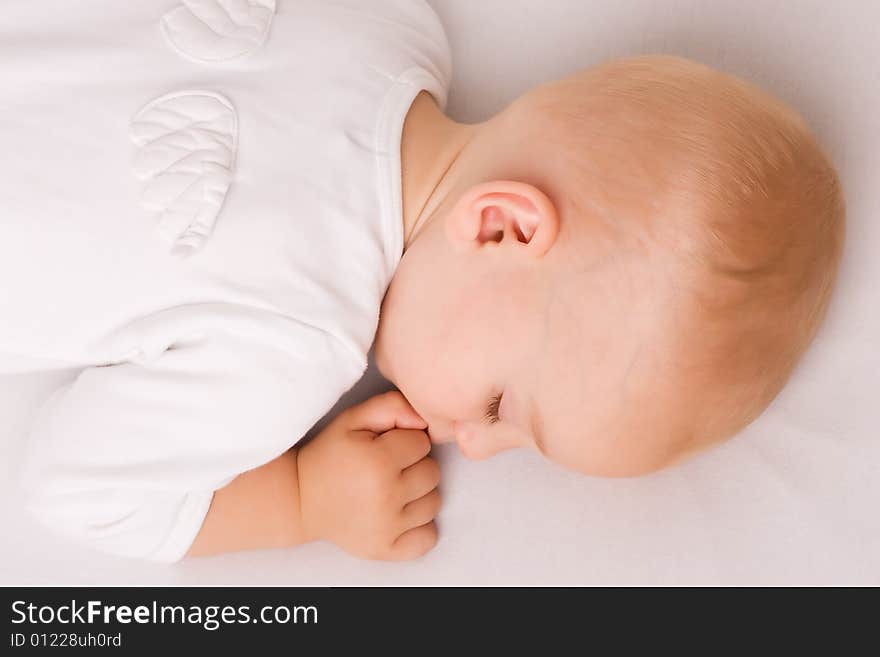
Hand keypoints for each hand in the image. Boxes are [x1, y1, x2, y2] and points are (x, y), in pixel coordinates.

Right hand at [296, 391, 440, 560]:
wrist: (299, 499)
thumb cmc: (329, 455)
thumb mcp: (353, 419)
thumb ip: (392, 406)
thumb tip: (423, 420)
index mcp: (379, 461)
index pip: (423, 443)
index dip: (405, 441)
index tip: (385, 447)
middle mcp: (386, 496)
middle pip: (432, 473)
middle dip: (414, 466)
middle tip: (387, 469)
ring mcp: (387, 527)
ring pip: (433, 502)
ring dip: (418, 495)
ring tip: (390, 490)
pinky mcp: (386, 550)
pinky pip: (428, 538)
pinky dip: (419, 527)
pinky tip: (398, 514)